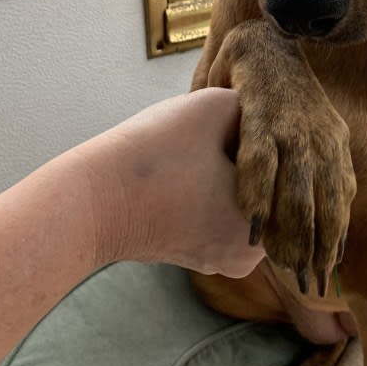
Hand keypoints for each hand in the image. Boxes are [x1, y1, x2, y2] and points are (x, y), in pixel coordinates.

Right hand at [87, 88, 264, 277]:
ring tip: (183, 160)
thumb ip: (253, 105)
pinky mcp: (196, 255)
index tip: (210, 133)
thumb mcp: (214, 107)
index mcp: (268, 226)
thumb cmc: (155, 155)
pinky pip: (211, 211)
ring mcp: (222, 260)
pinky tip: (174, 179)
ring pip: (234, 195)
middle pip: (259, 183)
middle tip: (196, 144)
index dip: (243, 134)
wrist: (89, 203)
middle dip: (234, 156)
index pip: (277, 162)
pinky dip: (200, 191)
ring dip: (217, 171)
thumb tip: (263, 113)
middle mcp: (251, 255)